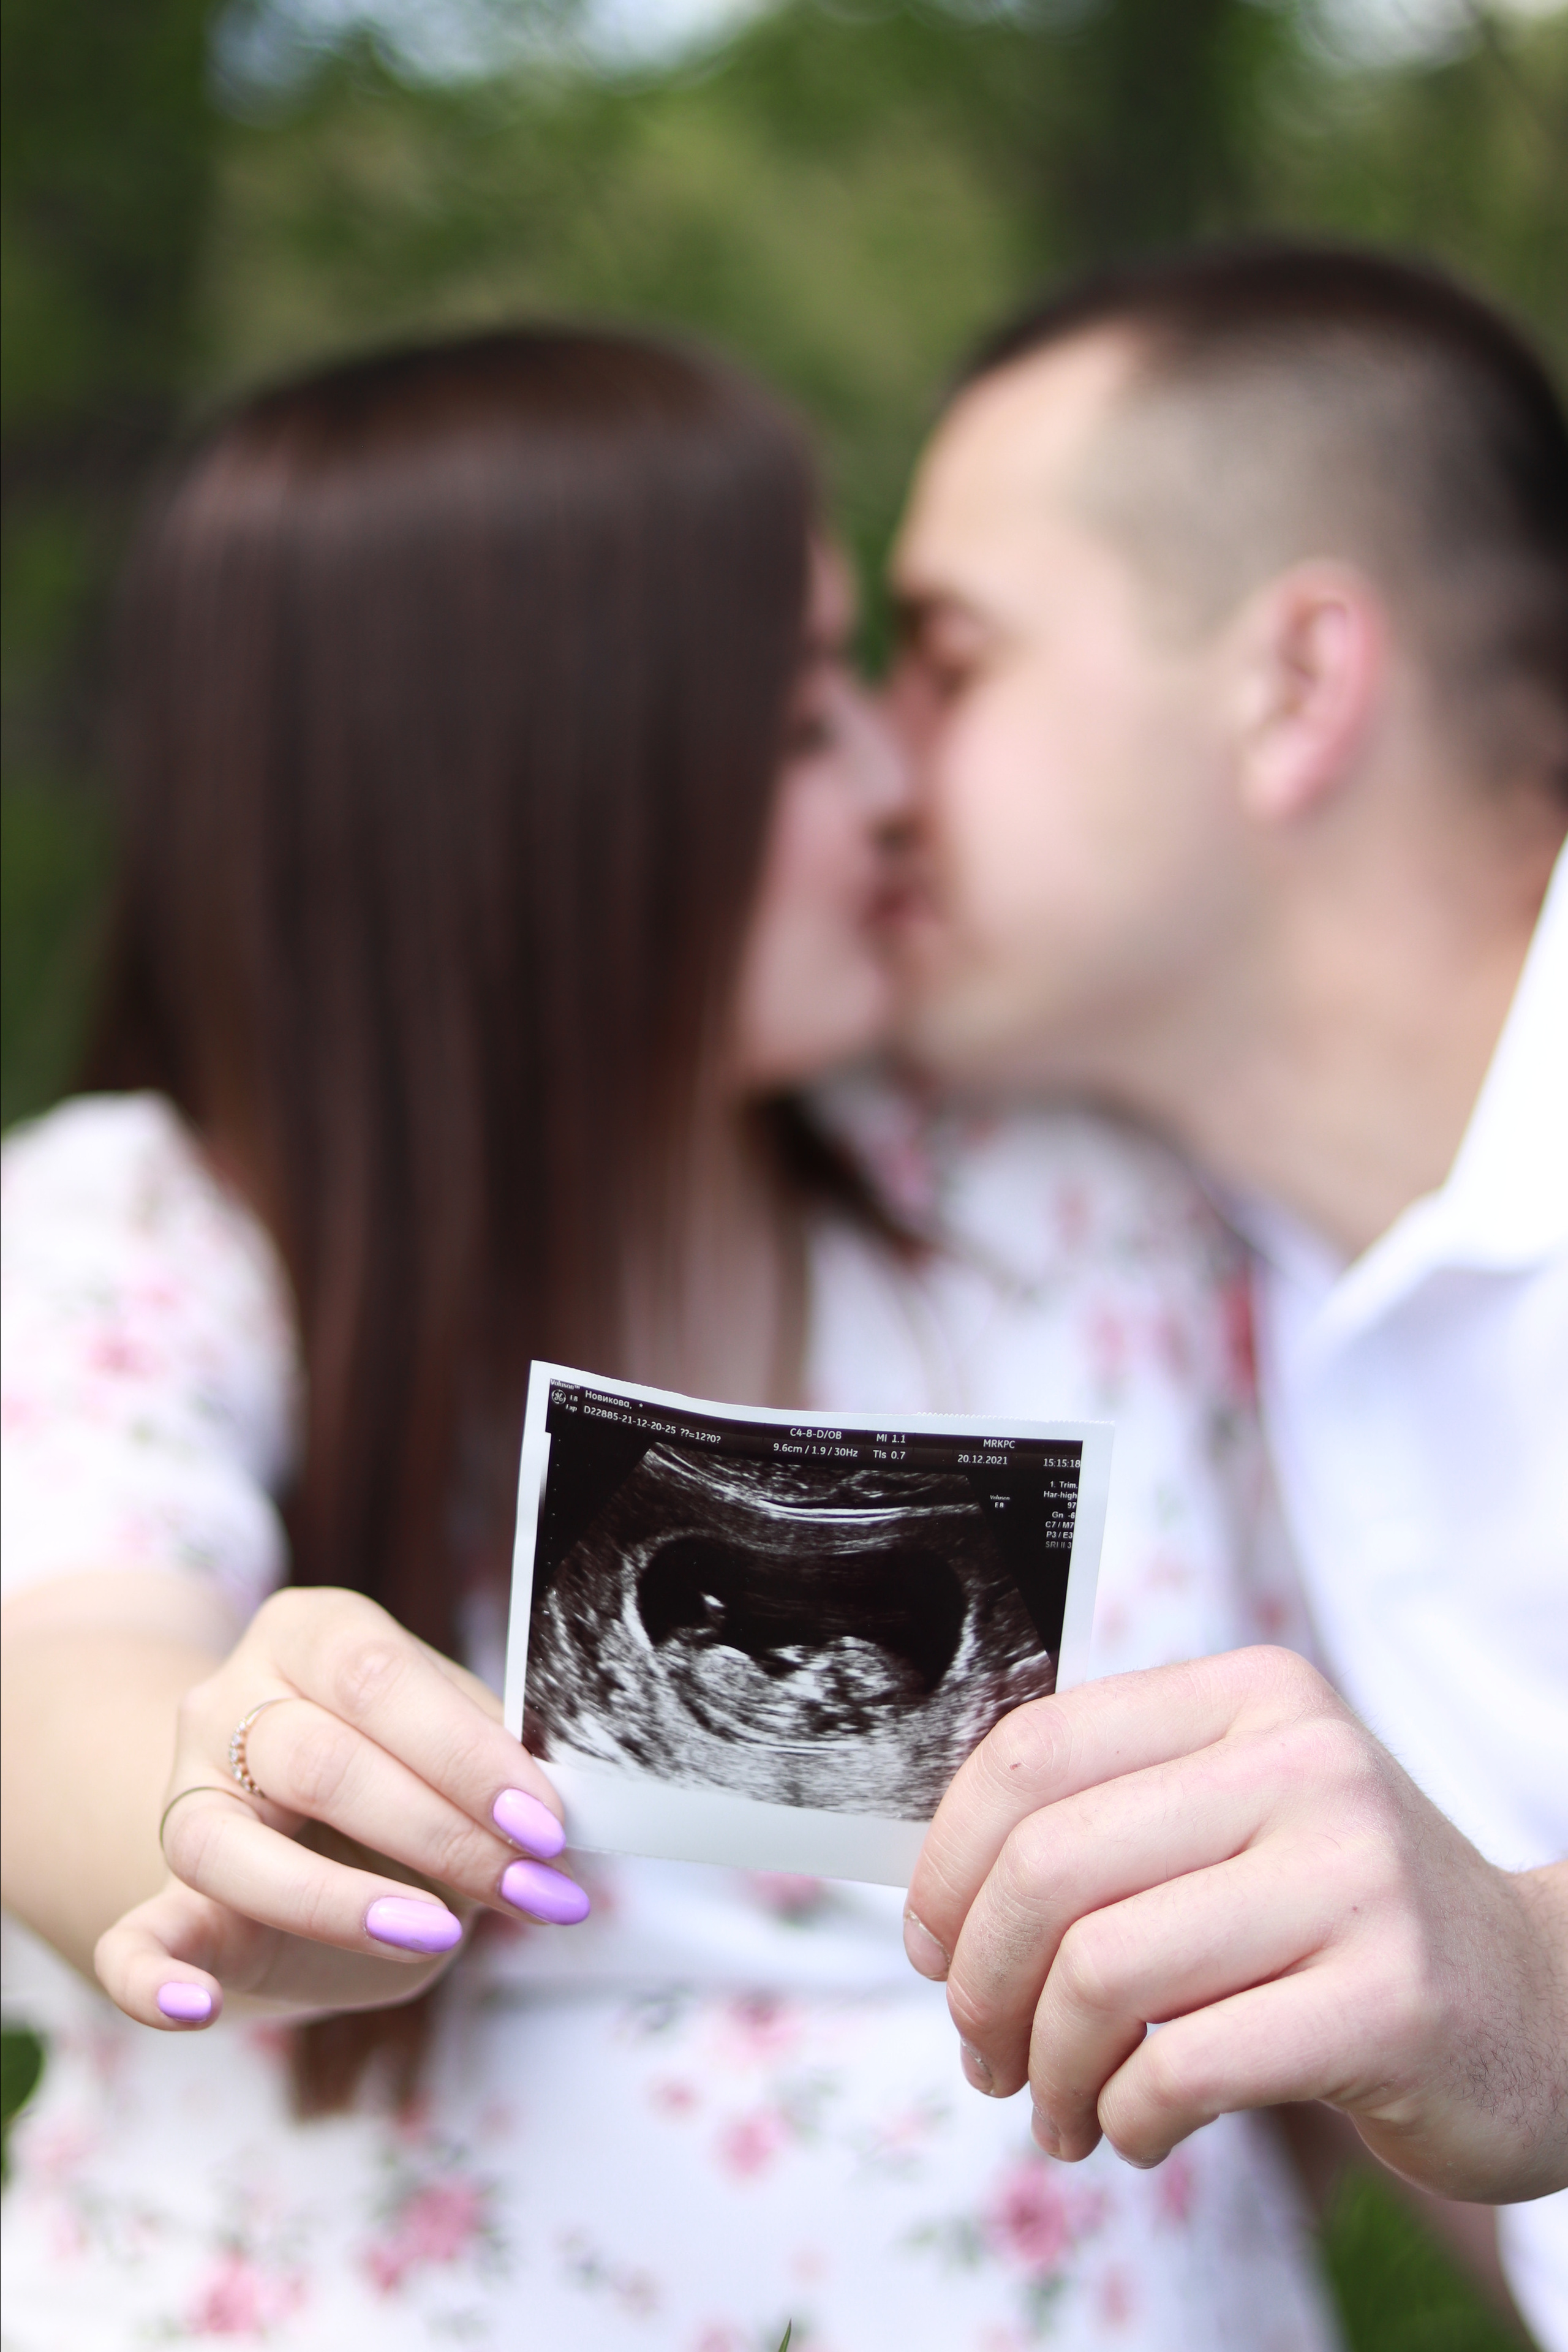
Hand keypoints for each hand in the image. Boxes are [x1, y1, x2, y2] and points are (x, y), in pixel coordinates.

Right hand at [94, 1585, 586, 2031]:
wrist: (309, 1823)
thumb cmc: (406, 1771)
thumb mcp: (452, 1746)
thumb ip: (494, 1769)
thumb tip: (560, 1833)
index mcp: (314, 1637)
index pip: (377, 1678)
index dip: (463, 1753)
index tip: (541, 1822)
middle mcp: (230, 1703)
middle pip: (317, 1760)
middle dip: (437, 1830)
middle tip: (524, 1884)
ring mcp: (183, 1798)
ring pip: (228, 1845)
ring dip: (340, 1901)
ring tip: (434, 1934)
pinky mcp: (163, 1899)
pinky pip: (132, 1942)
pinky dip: (152, 1980)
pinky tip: (195, 2008)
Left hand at [904, 1646, 1567, 2201]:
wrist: (1540, 2005)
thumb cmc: (1338, 1919)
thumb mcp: (1236, 1822)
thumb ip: (1109, 1822)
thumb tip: (932, 1895)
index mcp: (1249, 1694)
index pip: (1034, 1748)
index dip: (948, 1861)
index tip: (928, 1945)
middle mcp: (1306, 1761)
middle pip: (1050, 1866)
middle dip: (981, 1981)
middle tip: (982, 2051)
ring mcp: (1357, 1875)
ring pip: (1101, 1971)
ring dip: (1047, 2068)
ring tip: (1055, 2109)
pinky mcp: (1391, 2000)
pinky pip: (1184, 2067)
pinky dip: (1126, 2118)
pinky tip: (1134, 2130)